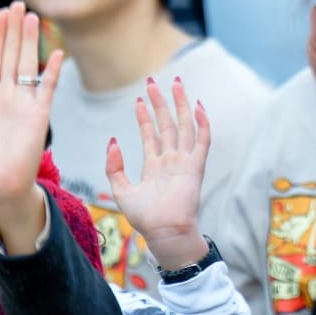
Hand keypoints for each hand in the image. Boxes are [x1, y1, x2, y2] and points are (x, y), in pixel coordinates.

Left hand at [0, 2, 62, 249]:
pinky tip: (56, 53)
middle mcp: (8, 94)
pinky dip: (52, 72)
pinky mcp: (39, 115)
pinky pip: (47, 89)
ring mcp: (25, 103)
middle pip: (12, 54)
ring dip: (30, 41)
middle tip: (18, 4)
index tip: (1, 14)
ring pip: (28, 64)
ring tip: (32, 17)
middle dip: (15, 30)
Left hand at [110, 78, 211, 274]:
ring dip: (180, 105)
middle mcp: (170, 160)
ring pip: (183, 126)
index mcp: (154, 166)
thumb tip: (113, 141)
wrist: (164, 232)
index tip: (138, 100)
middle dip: (160, 102)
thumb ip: (114, 167)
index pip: (150, 135)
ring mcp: (184, 161)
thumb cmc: (144, 218)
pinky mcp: (196, 166)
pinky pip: (202, 140)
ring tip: (175, 84)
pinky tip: (198, 106)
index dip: (144, 117)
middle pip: (167, 124)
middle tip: (153, 82)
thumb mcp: (120, 191)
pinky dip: (202, 123)